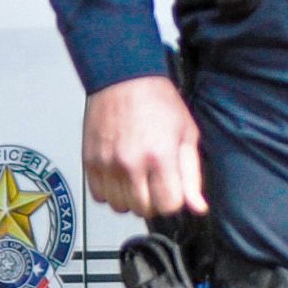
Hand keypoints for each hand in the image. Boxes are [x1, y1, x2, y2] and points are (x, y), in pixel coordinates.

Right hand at [83, 76, 205, 218]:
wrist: (123, 78)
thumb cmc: (158, 101)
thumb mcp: (186, 135)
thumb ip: (192, 175)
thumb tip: (197, 207)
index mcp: (160, 156)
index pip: (168, 206)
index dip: (173, 201)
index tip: (172, 190)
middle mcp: (131, 163)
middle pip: (143, 210)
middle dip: (153, 202)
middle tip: (154, 183)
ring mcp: (107, 163)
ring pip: (119, 207)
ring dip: (130, 199)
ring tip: (136, 178)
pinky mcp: (90, 161)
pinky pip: (99, 196)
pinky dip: (110, 193)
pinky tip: (119, 177)